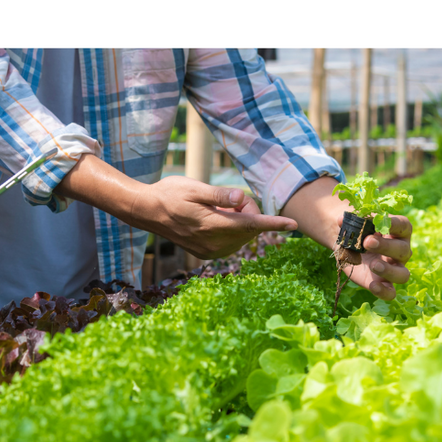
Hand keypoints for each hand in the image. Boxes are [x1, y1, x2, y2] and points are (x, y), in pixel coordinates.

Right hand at [128, 176, 297, 259]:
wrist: (147, 212)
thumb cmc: (169, 194)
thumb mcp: (193, 187)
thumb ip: (218, 194)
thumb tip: (241, 198)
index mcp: (212, 225)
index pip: (250, 225)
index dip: (273, 224)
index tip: (294, 224)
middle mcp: (213, 243)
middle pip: (249, 229)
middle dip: (248, 212)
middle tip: (228, 199)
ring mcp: (210, 252)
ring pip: (242, 237)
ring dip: (240, 222)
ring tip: (216, 209)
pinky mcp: (207, 254)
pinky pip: (232, 243)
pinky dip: (232, 230)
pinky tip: (215, 219)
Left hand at [334, 213, 412, 300]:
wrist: (348, 244)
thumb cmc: (357, 229)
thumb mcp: (355, 222)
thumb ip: (351, 220)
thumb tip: (341, 219)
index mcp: (398, 230)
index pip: (403, 226)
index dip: (393, 224)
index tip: (379, 224)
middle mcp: (401, 250)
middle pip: (403, 250)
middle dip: (386, 246)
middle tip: (367, 242)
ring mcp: (394, 269)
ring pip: (402, 274)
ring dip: (389, 270)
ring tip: (373, 265)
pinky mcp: (383, 283)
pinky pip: (391, 293)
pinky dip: (384, 292)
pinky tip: (373, 286)